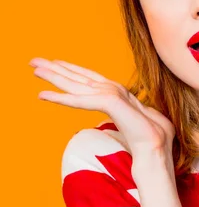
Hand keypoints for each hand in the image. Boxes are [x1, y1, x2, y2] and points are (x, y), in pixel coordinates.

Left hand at [30, 57, 174, 155]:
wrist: (156, 146)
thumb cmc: (149, 135)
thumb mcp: (129, 119)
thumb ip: (120, 112)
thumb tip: (108, 118)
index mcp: (117, 93)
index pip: (89, 77)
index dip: (71, 70)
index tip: (54, 64)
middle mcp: (113, 90)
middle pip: (79, 77)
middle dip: (55, 68)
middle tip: (33, 61)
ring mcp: (112, 95)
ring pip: (76, 84)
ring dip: (54, 76)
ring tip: (34, 68)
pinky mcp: (111, 102)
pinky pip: (79, 100)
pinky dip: (60, 98)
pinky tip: (43, 96)